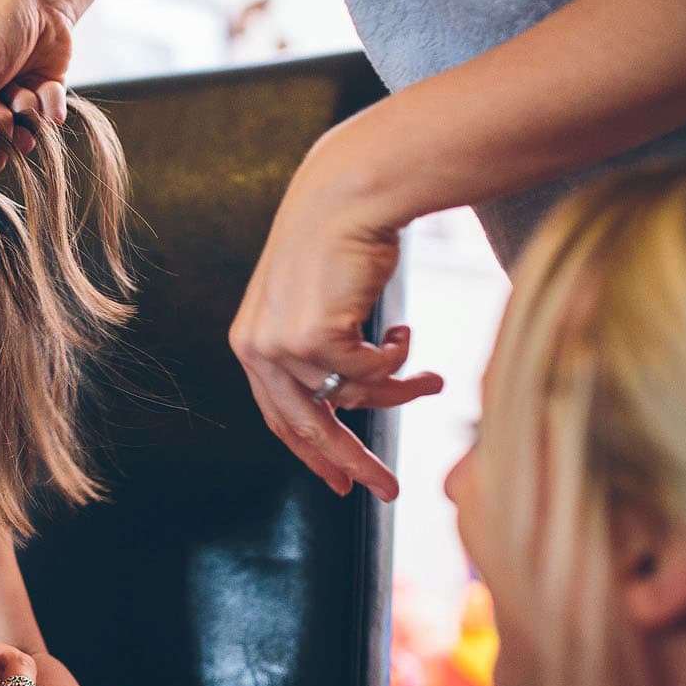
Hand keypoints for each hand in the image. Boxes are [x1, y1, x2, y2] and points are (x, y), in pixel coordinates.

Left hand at [228, 120, 443, 501]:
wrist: (347, 194)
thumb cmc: (341, 244)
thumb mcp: (322, 305)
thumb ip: (327, 353)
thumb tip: (357, 404)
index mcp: (252, 344)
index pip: (280, 417)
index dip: (312, 453)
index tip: (342, 482)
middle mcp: (257, 349)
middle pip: (309, 426)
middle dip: (353, 461)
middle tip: (390, 490)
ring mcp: (282, 344)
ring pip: (353, 397)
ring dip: (398, 392)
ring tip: (433, 381)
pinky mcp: (314, 336)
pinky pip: (371, 373)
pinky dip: (399, 359)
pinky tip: (407, 331)